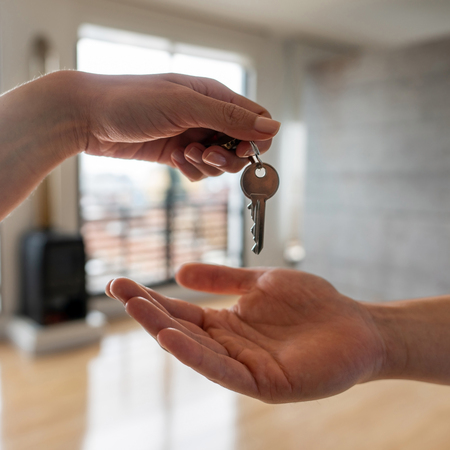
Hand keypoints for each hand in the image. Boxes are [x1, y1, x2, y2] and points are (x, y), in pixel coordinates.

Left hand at [73, 71, 279, 180]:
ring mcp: (192, 136)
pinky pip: (199, 171)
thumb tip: (273, 128)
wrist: (88, 116)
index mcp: (214, 96)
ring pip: (220, 163)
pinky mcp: (177, 154)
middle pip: (240, 147)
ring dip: (206, 166)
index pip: (256, 119)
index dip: (255, 139)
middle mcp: (207, 116)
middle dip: (227, 158)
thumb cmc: (132, 101)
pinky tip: (173, 159)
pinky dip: (191, 171)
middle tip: (203, 155)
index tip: (241, 151)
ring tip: (182, 154)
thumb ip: (230, 117)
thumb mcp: (185, 106)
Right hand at [106, 264, 385, 402]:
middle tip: (119, 290)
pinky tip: (172, 336)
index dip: (152, 299)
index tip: (122, 283)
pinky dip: (196, 355)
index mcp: (228, 324)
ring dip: (164, 330)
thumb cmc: (312, 304)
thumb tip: (180, 271)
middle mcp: (229, 347)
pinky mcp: (264, 383)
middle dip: (149, 311)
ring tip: (135, 307)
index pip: (182, 311)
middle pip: (182, 329)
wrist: (356, 325)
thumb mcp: (261, 282)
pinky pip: (223, 370)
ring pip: (196, 350)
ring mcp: (245, 366)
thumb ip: (223, 278)